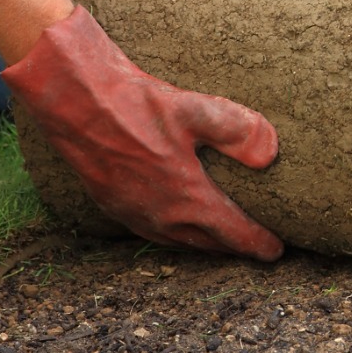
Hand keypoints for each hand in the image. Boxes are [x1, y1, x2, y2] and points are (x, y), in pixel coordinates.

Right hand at [1, 7, 282, 260]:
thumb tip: (271, 153)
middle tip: (255, 248)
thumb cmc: (135, 103)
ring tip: (221, 240)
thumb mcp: (195, 109)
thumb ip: (238, 130)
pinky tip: (176, 222)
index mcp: (186, 198)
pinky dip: (174, 235)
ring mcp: (134, 214)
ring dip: (204, 244)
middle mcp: (161, 216)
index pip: (232, 233)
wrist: (74, 102)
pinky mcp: (112, 205)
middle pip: (207, 244)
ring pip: (178, 242)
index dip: (258, 243)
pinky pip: (152, 232)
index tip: (277, 250)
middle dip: (234, 248)